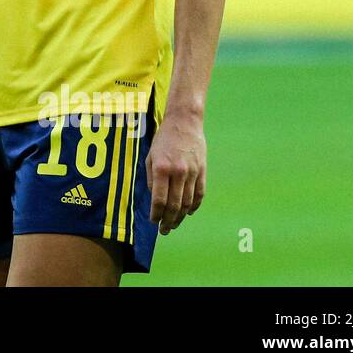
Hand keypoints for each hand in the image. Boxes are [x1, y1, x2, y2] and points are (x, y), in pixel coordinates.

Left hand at [146, 108, 205, 234]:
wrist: (184, 122)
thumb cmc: (163, 139)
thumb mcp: (150, 157)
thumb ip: (151, 178)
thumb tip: (155, 198)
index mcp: (162, 169)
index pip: (159, 199)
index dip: (156, 214)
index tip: (153, 221)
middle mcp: (178, 172)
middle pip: (174, 205)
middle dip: (168, 220)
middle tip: (164, 230)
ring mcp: (192, 173)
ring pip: (187, 202)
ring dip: (180, 217)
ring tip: (174, 224)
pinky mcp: (202, 171)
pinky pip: (199, 194)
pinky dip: (194, 206)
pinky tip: (188, 212)